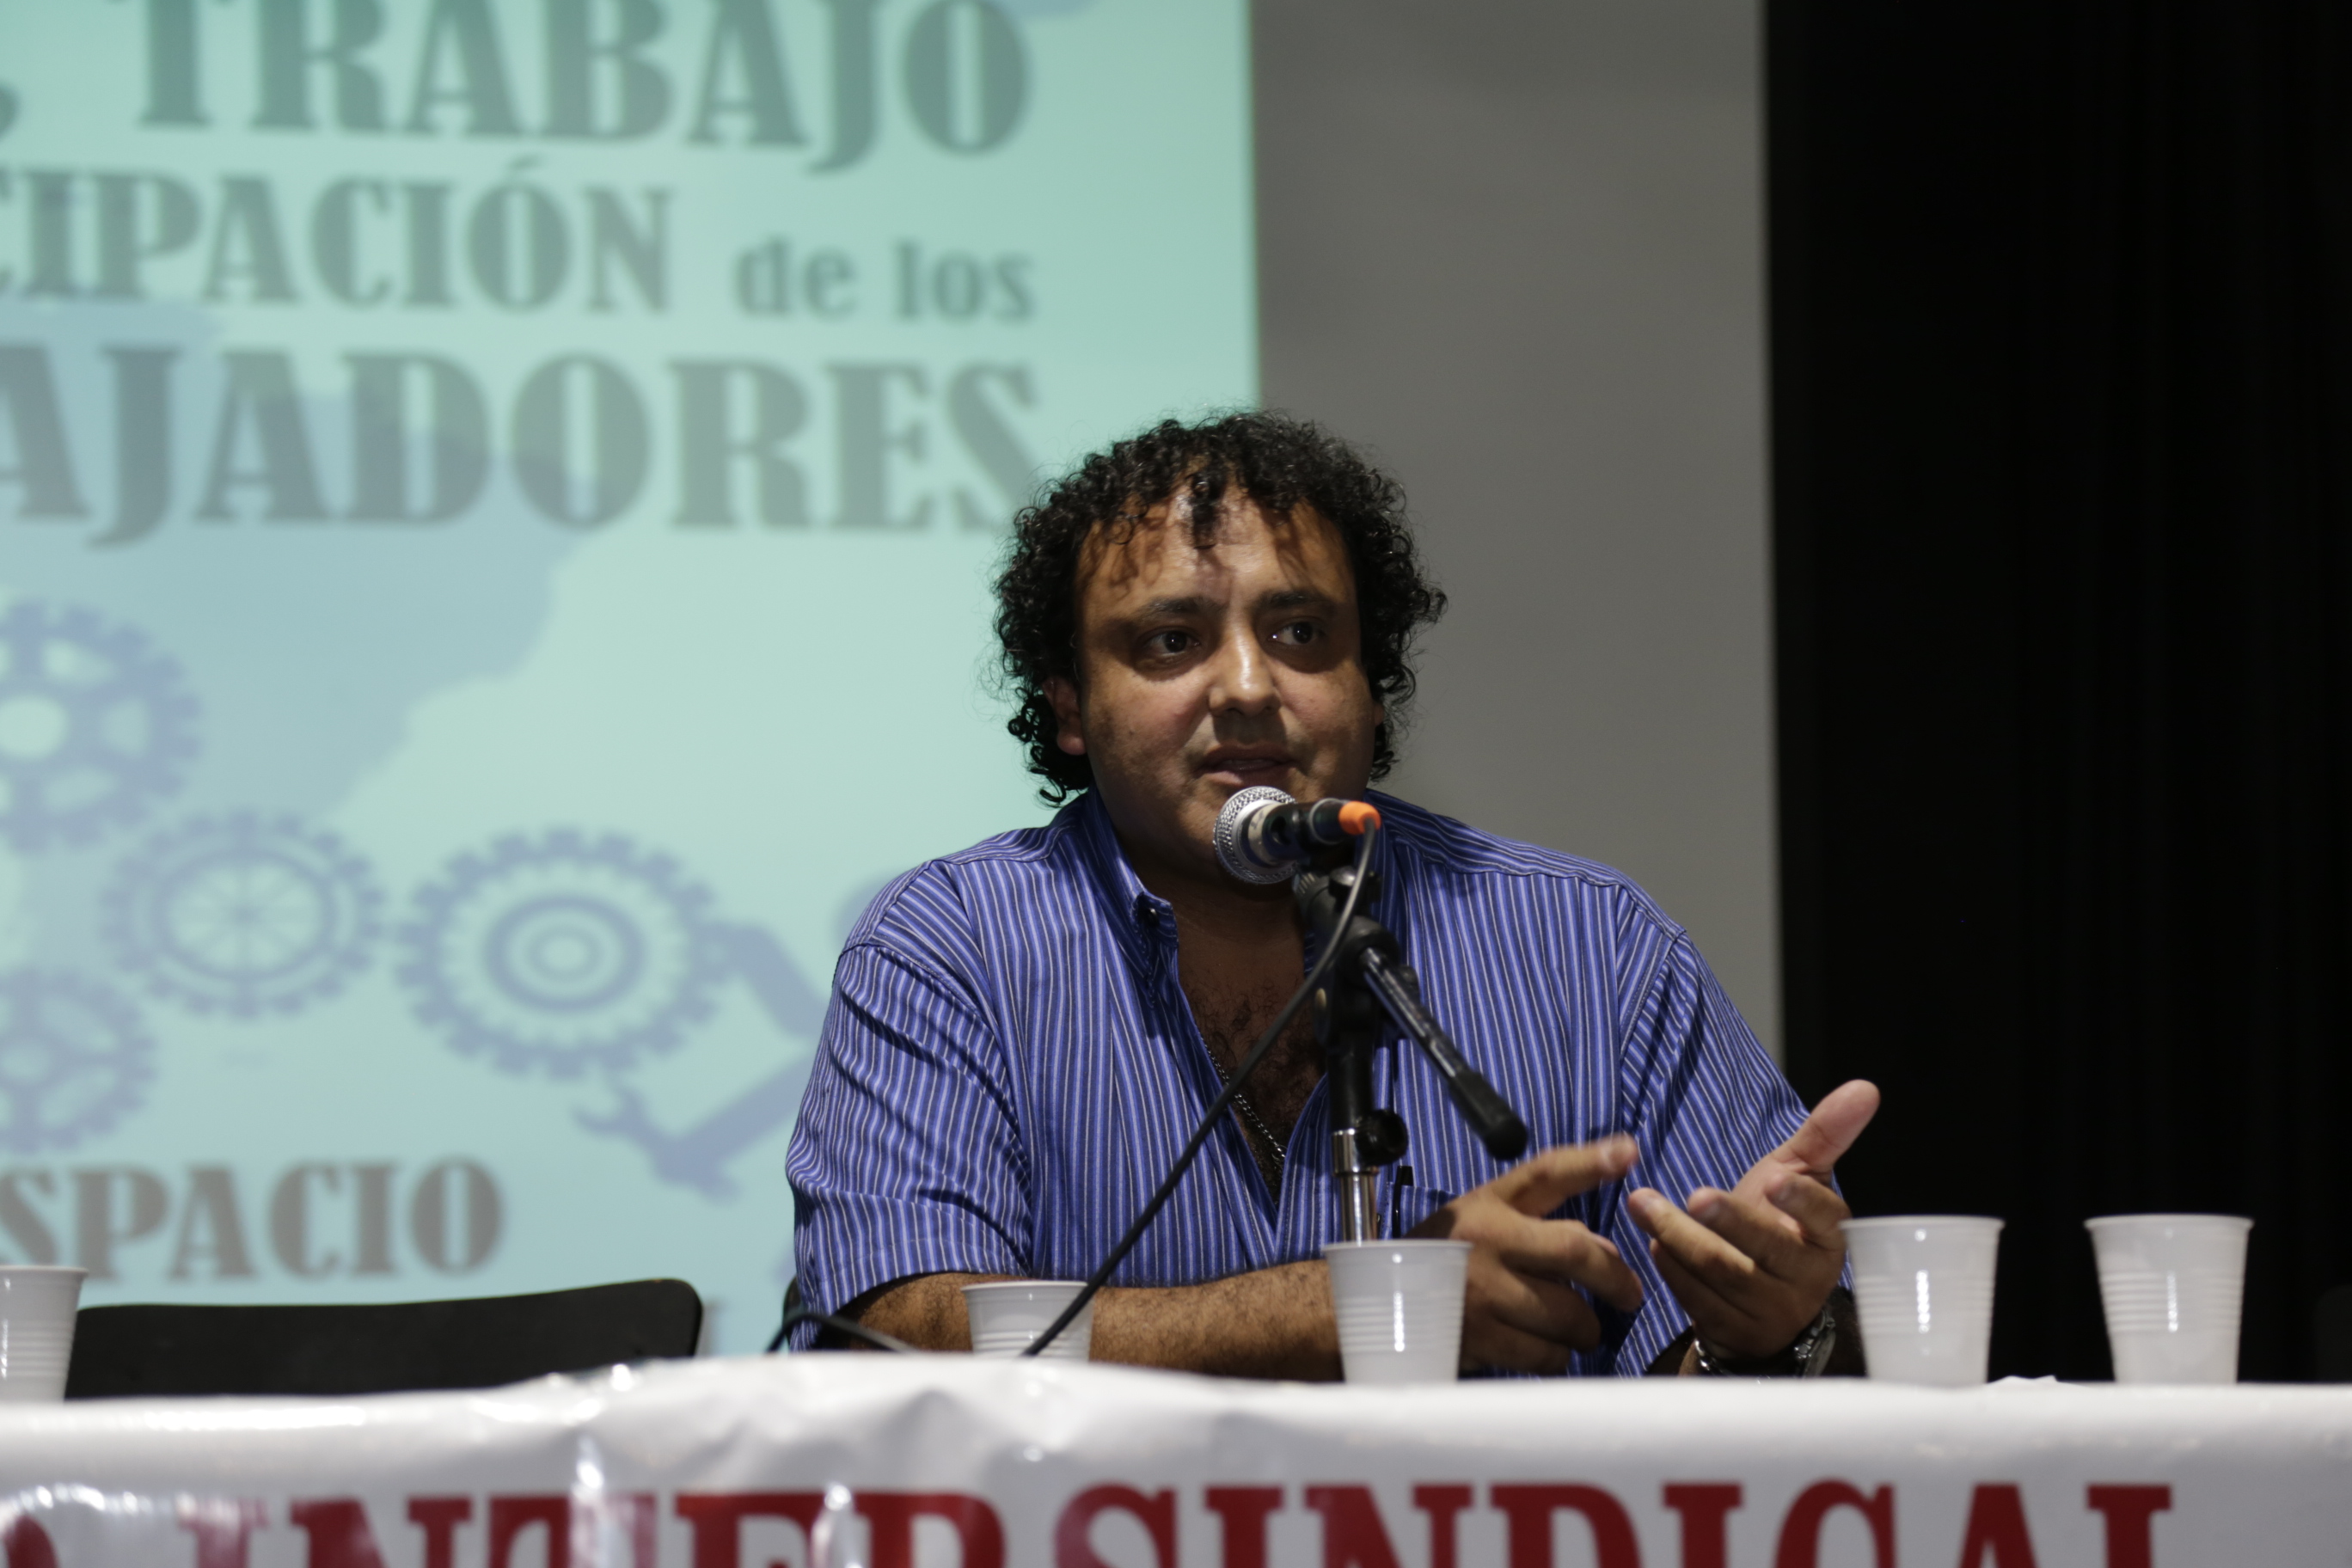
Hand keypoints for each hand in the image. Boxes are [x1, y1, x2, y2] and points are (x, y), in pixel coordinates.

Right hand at [1409, 1138, 1646, 1373]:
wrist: (1376, 1307)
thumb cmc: (1443, 1260)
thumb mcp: (1481, 1224)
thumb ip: (1540, 1229)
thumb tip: (1606, 1254)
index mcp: (1490, 1203)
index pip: (1546, 1173)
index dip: (1591, 1161)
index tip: (1629, 1151)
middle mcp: (1487, 1238)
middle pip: (1575, 1250)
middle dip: (1616, 1279)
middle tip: (1630, 1296)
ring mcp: (1482, 1289)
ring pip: (1568, 1313)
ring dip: (1584, 1328)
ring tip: (1577, 1329)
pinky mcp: (1478, 1337)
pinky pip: (1545, 1354)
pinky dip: (1556, 1357)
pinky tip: (1545, 1349)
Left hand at [1626, 1079, 1879, 1360]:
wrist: (1755, 1296)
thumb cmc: (1778, 1222)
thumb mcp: (1799, 1176)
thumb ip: (1825, 1134)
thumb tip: (1866, 1087)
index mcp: (1829, 1237)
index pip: (1823, 1219)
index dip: (1800, 1201)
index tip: (1773, 1180)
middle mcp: (1806, 1279)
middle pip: (1768, 1250)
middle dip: (1730, 1221)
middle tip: (1696, 1195)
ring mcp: (1771, 1310)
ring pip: (1724, 1274)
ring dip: (1678, 1236)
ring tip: (1642, 1204)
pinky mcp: (1734, 1331)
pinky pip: (1700, 1302)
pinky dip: (1673, 1271)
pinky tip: (1653, 1244)